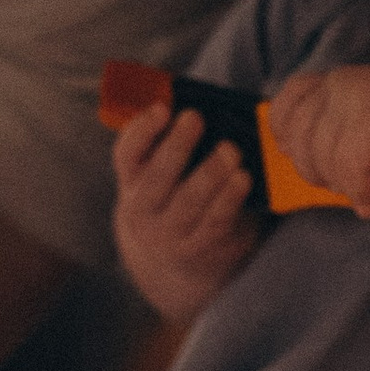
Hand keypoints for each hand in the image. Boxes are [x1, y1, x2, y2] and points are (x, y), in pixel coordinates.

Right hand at [111, 100, 257, 319]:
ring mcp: (169, 234)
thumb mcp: (155, 178)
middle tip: (196, 118)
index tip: (162, 108)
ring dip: (210, 173)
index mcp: (130, 183)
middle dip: (177, 146)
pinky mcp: (198, 249)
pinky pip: (215, 222)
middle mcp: (143, 210)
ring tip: (230, 150)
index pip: (127, 155)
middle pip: (157, 177)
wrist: (170, 265)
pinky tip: (242, 178)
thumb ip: (165, 146)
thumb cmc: (170, 201)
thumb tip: (198, 105)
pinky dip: (229, 199)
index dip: (141, 131)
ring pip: (188, 201)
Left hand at [267, 63, 369, 210]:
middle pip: (299, 140)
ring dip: (347, 186)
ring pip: (322, 162)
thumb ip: (337, 127)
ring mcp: (353, 103)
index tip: (301, 157)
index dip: (285, 135)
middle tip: (349, 184)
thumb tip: (300, 162)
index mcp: (338, 80)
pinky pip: (348, 173)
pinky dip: (363, 190)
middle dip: (317, 172)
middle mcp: (340, 85)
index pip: (288, 103)